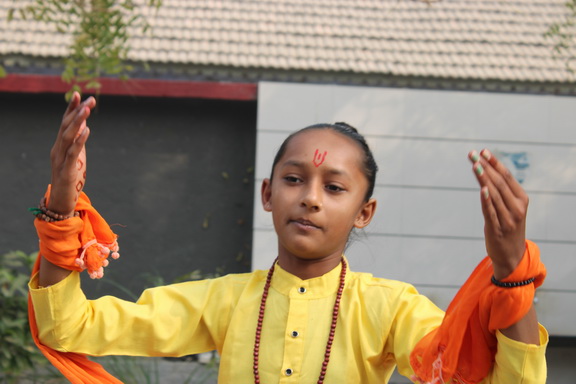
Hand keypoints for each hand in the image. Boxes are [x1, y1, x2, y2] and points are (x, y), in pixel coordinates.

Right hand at [47, 92, 95, 215]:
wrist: (62, 200)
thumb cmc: (70, 177)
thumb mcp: (76, 156)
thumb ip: (78, 141)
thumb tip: (83, 125)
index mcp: (60, 145)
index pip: (64, 123)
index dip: (71, 108)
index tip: (78, 94)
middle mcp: (58, 149)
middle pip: (66, 126)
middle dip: (78, 112)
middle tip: (89, 99)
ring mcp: (60, 159)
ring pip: (68, 136)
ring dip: (77, 122)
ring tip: (87, 110)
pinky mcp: (67, 170)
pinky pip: (73, 153)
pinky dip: (79, 141)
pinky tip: (86, 131)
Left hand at [468, 149, 527, 279]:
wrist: (511, 256)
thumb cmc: (509, 227)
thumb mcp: (511, 208)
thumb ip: (503, 192)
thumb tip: (489, 170)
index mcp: (522, 199)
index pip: (507, 176)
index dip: (494, 163)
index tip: (482, 151)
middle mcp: (517, 208)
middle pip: (499, 182)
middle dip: (485, 166)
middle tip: (472, 154)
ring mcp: (507, 219)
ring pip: (494, 194)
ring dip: (483, 178)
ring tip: (475, 165)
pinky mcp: (496, 229)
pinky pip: (490, 212)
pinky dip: (487, 200)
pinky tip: (482, 189)